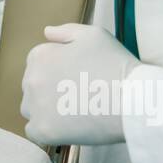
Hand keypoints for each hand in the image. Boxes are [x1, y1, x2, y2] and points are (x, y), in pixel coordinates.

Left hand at [20, 23, 139, 145]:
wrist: (131, 101)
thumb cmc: (114, 65)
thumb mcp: (93, 35)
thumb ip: (66, 31)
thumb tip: (47, 33)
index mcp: (40, 56)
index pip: (38, 62)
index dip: (58, 69)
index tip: (76, 76)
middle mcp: (31, 79)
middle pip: (33, 85)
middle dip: (50, 89)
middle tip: (78, 94)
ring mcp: (35, 107)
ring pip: (30, 108)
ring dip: (45, 110)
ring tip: (72, 111)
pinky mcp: (43, 130)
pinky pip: (35, 131)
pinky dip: (47, 130)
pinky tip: (66, 127)